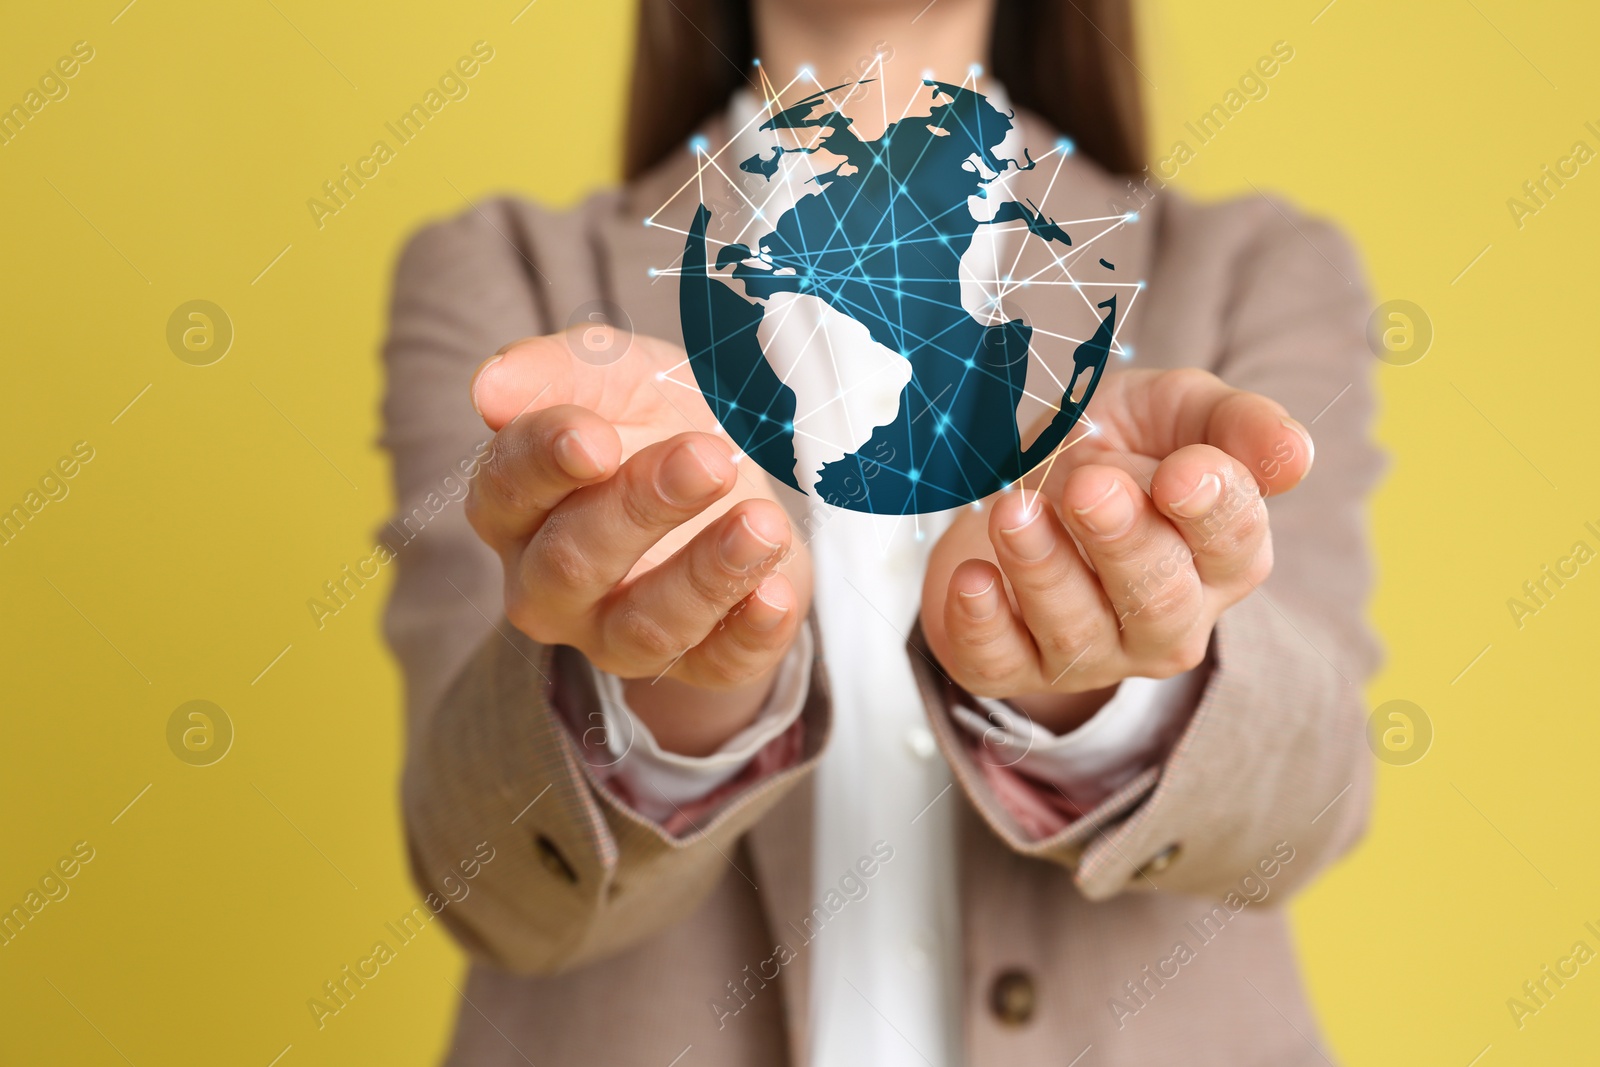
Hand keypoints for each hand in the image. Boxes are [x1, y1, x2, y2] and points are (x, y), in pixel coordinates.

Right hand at [467, 328, 812, 755]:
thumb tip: (489, 387)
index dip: (545, 463)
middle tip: (707, 458)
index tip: (593, 437)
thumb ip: (557, 371)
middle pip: (573, 563)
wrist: (733, 477)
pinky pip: (717, 667)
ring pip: (646, 627)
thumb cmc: (652, 424)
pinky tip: (777, 595)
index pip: (506, 489)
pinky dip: (749, 633)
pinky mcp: (697, 665)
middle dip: (641, 509)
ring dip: (707, 575)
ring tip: (762, 524)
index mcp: (516, 508)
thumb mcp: (616, 375)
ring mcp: (617, 635)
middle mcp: (550, 585)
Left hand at [920, 368, 1313, 733]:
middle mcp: (1169, 618)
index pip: (1234, 542)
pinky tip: (973, 577)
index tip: (1181, 472)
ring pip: (1078, 631)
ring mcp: (1094, 653)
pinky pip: (1001, 664)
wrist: (1015, 487)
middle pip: (1159, 598)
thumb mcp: (1173, 412)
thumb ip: (1233, 424)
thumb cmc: (1112, 453)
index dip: (1212, 509)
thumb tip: (1294, 454)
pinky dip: (984, 623)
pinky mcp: (1013, 666)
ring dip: (1044, 570)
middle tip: (1087, 488)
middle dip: (1123, 542)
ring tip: (1013, 511)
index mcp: (1221, 556)